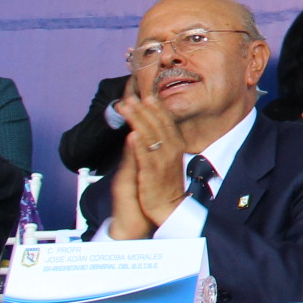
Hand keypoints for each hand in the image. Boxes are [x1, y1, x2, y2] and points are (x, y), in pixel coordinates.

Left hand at [110, 79, 185, 236]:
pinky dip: (139, 145)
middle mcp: (170, 151)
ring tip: (127, 108)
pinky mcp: (152, 174)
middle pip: (157, 125)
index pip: (166, 122)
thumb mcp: (169, 160)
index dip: (156, 108)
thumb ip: (163, 143)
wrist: (169, 208)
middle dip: (144, 109)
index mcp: (175, 146)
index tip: (147, 94)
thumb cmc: (166, 185)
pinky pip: (145, 157)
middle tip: (132, 96)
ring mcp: (161, 162)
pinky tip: (132, 134)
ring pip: (149, 136)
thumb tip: (156, 129)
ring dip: (138, 120)